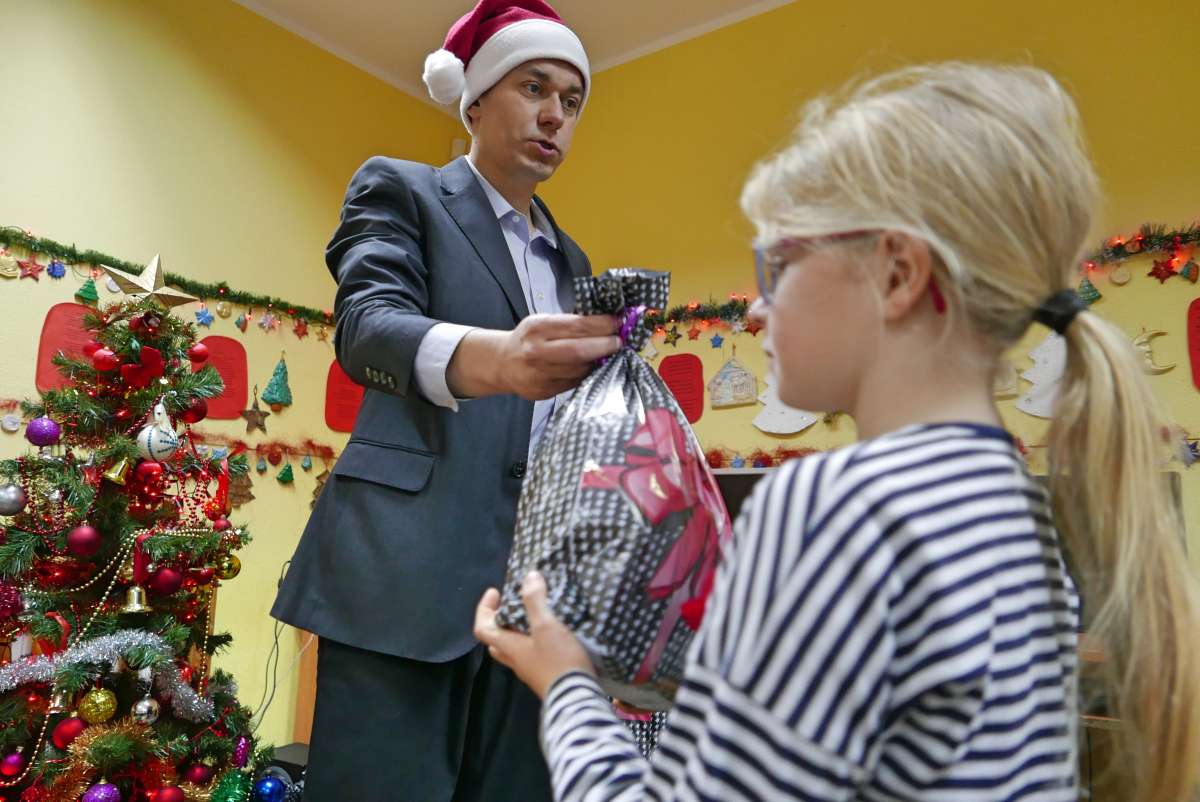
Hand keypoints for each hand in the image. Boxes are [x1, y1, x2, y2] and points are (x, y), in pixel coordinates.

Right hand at [449, 314, 620, 400]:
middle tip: (618, 341)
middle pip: (579, 350)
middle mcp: (536, 352)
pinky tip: (591, 367)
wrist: (503, 363)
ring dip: (598, 361)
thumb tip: (605, 323)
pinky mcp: (544, 392)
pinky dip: (586, 374)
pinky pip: (574, 382)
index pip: (577, 326)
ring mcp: (539, 375)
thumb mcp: (543, 321)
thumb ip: (569, 323)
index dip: (602, 325)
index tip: (618, 322)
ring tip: (607, 353)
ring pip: (579, 369)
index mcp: (537, 329)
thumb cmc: (528, 339)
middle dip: (605, 345)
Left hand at [474, 572, 594, 698]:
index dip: (483, 608)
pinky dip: (533, 641)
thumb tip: (528, 577)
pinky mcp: (545, 675)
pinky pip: (531, 655)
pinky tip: (552, 635)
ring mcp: (530, 670)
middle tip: (511, 606)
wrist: (577, 697)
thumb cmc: (557, 660)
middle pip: (496, 641)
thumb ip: (535, 601)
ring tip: (533, 616)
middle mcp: (516, 660)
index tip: (495, 592)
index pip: (482, 628)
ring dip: (517, 632)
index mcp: (509, 647)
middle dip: (499, 621)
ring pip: (513, 649)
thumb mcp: (546, 625)